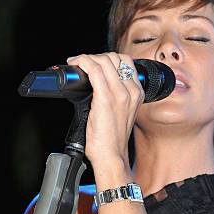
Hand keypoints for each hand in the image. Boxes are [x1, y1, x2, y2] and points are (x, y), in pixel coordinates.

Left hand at [65, 52, 144, 169]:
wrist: (111, 157)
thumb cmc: (112, 141)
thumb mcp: (120, 114)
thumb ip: (116, 97)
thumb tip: (96, 85)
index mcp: (137, 94)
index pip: (125, 62)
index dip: (107, 59)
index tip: (94, 64)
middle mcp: (131, 91)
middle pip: (114, 58)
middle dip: (96, 57)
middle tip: (83, 65)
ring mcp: (119, 94)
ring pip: (103, 61)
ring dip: (87, 58)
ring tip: (77, 64)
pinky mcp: (105, 98)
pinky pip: (94, 69)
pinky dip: (82, 62)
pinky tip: (76, 64)